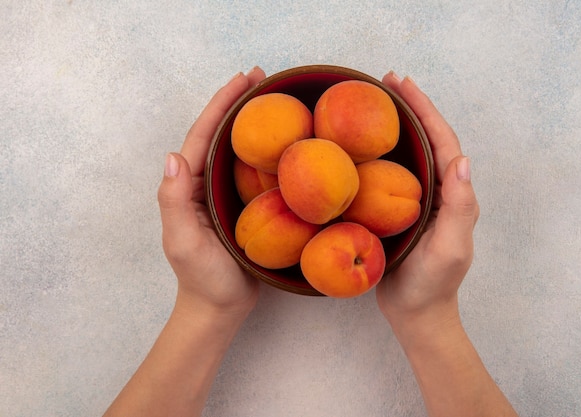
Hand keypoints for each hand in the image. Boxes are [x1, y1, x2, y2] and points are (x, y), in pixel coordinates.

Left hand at [157, 67, 266, 317]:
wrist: (220, 308)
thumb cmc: (202, 278)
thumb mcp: (183, 242)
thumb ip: (174, 202)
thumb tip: (172, 156)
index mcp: (189, 185)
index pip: (204, 135)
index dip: (222, 104)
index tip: (244, 80)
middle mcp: (206, 183)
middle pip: (222, 134)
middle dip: (239, 103)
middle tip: (265, 78)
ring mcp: (225, 194)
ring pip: (239, 149)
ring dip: (254, 122)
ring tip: (277, 99)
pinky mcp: (244, 206)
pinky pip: (255, 171)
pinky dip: (268, 151)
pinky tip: (287, 142)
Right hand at [377, 73, 479, 326]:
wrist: (416, 313)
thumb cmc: (433, 283)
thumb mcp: (450, 248)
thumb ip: (460, 208)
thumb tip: (463, 162)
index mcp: (454, 194)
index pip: (443, 142)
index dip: (425, 110)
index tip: (403, 85)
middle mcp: (440, 191)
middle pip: (427, 139)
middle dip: (410, 108)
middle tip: (384, 82)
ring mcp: (419, 200)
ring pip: (409, 153)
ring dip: (395, 126)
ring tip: (373, 103)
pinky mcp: (399, 211)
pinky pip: (391, 173)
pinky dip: (379, 152)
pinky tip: (360, 146)